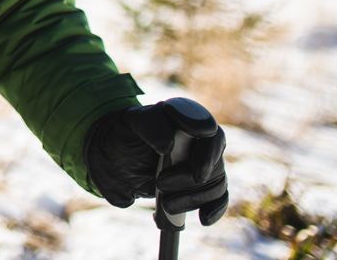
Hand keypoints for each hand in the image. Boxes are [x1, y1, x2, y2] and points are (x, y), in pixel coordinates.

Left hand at [85, 99, 228, 224]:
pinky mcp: (203, 183)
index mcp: (187, 117)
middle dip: (188, 179)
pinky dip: (214, 209)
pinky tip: (204, 219)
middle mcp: (201, 139)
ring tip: (165, 204)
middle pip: (212, 163)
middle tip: (160, 184)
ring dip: (192, 198)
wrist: (117, 155)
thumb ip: (149, 125)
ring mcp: (204, 161)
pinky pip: (219, 197)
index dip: (206, 153)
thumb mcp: (131, 122)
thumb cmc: (126, 133)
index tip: (196, 172)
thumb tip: (169, 146)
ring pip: (214, 183)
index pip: (209, 132)